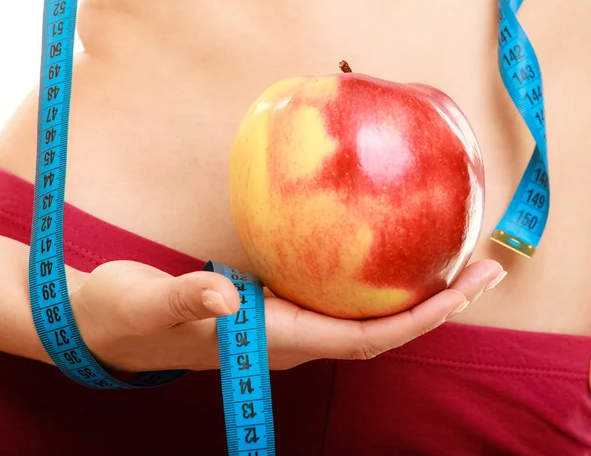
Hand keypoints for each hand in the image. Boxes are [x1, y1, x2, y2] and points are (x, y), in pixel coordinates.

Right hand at [70, 258, 504, 372]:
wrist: (107, 325)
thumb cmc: (125, 318)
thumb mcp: (147, 305)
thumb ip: (187, 300)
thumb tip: (224, 298)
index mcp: (273, 343)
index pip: (363, 340)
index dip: (419, 319)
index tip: (466, 288)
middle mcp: (290, 338)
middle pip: (381, 330)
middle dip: (437, 305)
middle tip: (484, 267)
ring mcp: (284, 321)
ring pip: (363, 314)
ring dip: (412, 291)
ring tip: (451, 258)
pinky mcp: (273, 302)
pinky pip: (336, 292)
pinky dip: (371, 275)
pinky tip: (381, 247)